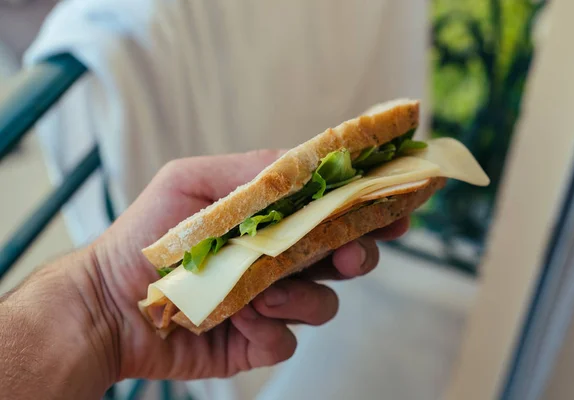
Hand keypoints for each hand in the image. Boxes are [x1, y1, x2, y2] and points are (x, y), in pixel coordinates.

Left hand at [0, 150, 408, 398]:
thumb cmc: (148, 235)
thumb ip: (253, 173)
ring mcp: (273, 303)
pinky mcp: (259, 340)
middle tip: (349, 256)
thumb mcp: (192, 182)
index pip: (333, 210)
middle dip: (357, 255)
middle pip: (345, 256)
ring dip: (296, 298)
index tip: (397, 204)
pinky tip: (235, 319)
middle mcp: (280, 259)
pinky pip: (288, 342)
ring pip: (323, 303)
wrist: (110, 304)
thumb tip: (308, 162)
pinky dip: (266, 332)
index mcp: (272, 220)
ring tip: (255, 294)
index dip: (369, 207)